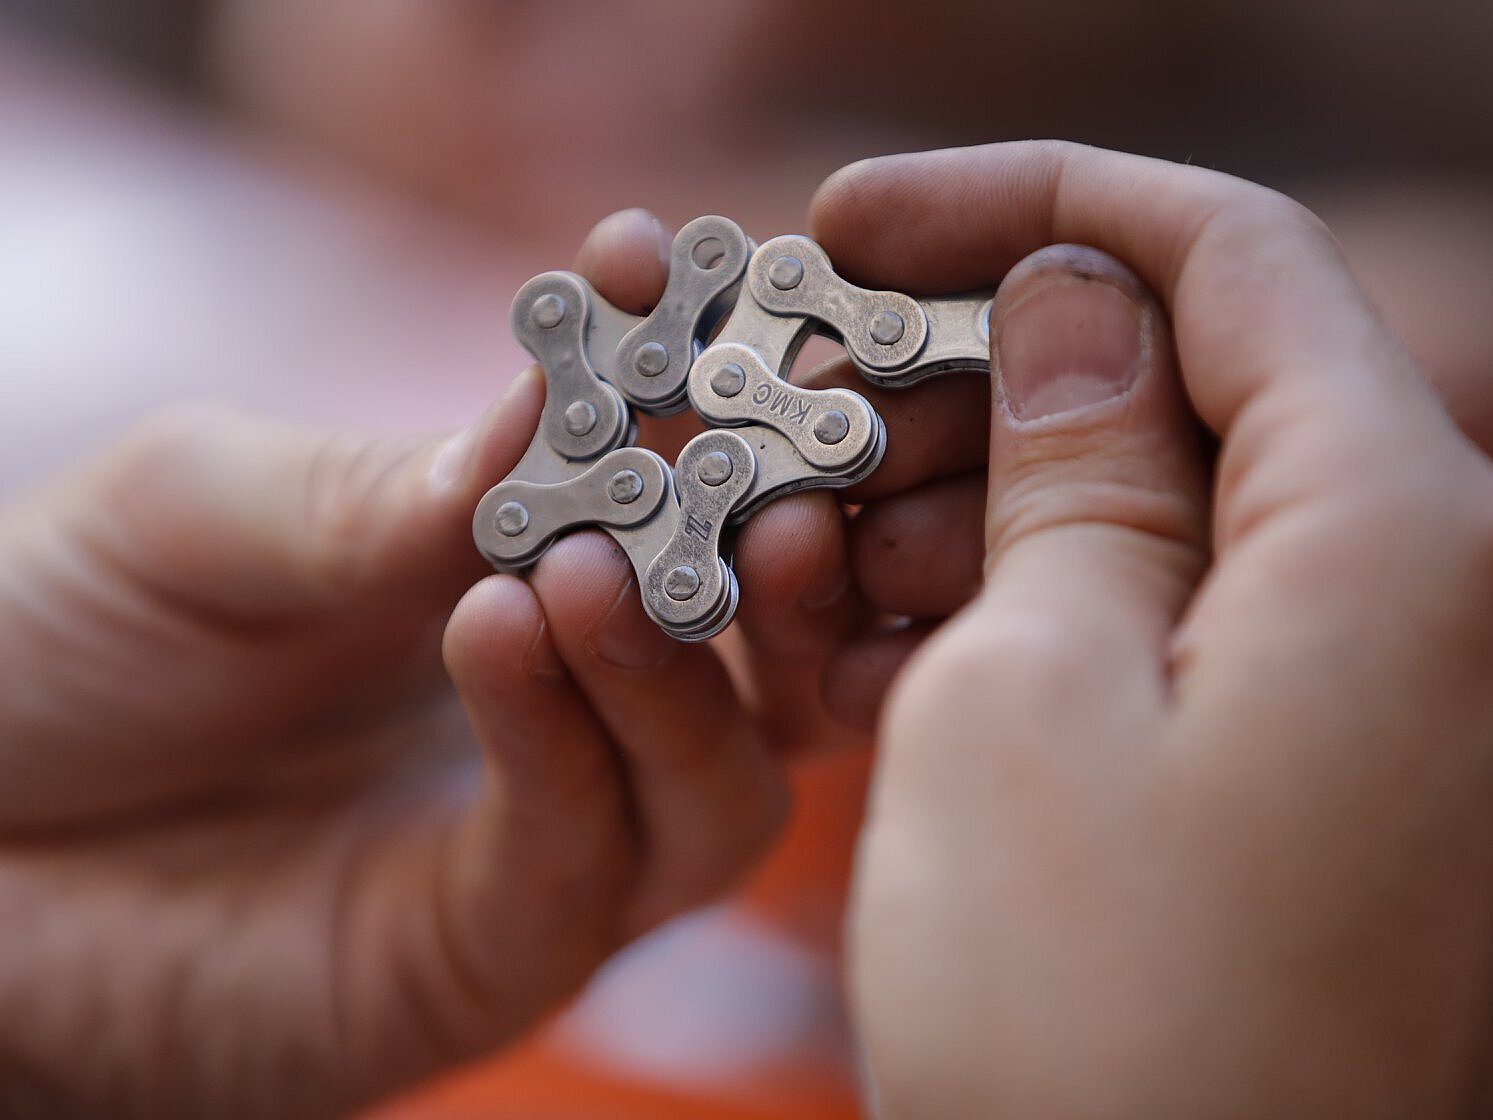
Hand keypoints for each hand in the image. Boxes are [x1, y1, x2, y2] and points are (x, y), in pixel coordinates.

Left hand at [0, 212, 860, 1117]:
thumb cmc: (55, 646)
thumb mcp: (203, 518)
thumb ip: (381, 490)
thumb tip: (558, 415)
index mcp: (515, 569)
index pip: (667, 480)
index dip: (688, 376)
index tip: (660, 267)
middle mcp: (566, 702)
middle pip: (758, 651)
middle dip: (784, 557)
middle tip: (766, 473)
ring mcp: (548, 833)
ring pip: (723, 778)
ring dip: (686, 663)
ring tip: (592, 562)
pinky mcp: (496, 952)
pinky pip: (584, 856)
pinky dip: (566, 741)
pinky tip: (502, 626)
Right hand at [813, 142, 1492, 1114]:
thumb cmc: (1090, 1023)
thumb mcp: (1026, 690)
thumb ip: (1074, 465)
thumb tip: (1076, 310)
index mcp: (1389, 531)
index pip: (1218, 253)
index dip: (1020, 204)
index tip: (850, 220)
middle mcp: (1416, 592)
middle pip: (1183, 377)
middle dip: (971, 375)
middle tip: (806, 425)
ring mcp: (1364, 691)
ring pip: (1152, 505)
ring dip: (971, 508)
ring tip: (817, 573)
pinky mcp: (1297, 769)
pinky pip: (1157, 624)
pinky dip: (1019, 614)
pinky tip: (877, 662)